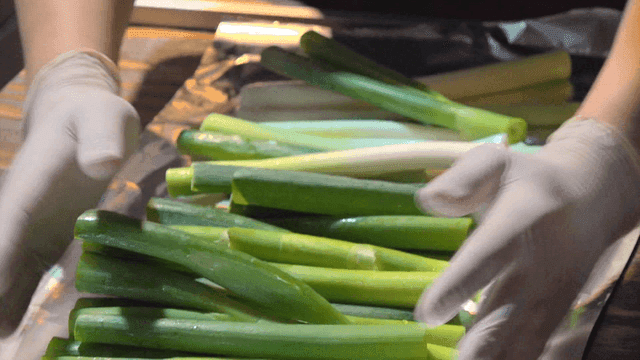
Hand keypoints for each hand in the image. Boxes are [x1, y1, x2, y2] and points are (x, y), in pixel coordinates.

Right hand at [0, 51, 138, 335]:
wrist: (86, 118)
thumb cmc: (96, 116)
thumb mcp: (105, 117)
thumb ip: (101, 138)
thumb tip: (104, 164)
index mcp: (26, 192)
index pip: (3, 235)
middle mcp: (20, 218)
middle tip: (4, 346)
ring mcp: (32, 233)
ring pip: (9, 278)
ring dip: (5, 311)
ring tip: (9, 348)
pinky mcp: (51, 241)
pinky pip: (31, 277)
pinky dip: (23, 304)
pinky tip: (24, 332)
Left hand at [413, 119, 639, 358]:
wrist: (593, 195)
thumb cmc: (529, 178)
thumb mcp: (497, 160)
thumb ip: (464, 178)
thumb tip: (428, 201)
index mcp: (521, 218)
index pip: (487, 255)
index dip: (458, 285)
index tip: (425, 314)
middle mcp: (539, 262)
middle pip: (508, 310)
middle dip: (482, 343)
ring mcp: (552, 291)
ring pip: (524, 336)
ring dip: (497, 358)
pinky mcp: (556, 308)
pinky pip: (535, 342)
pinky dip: (515, 358)